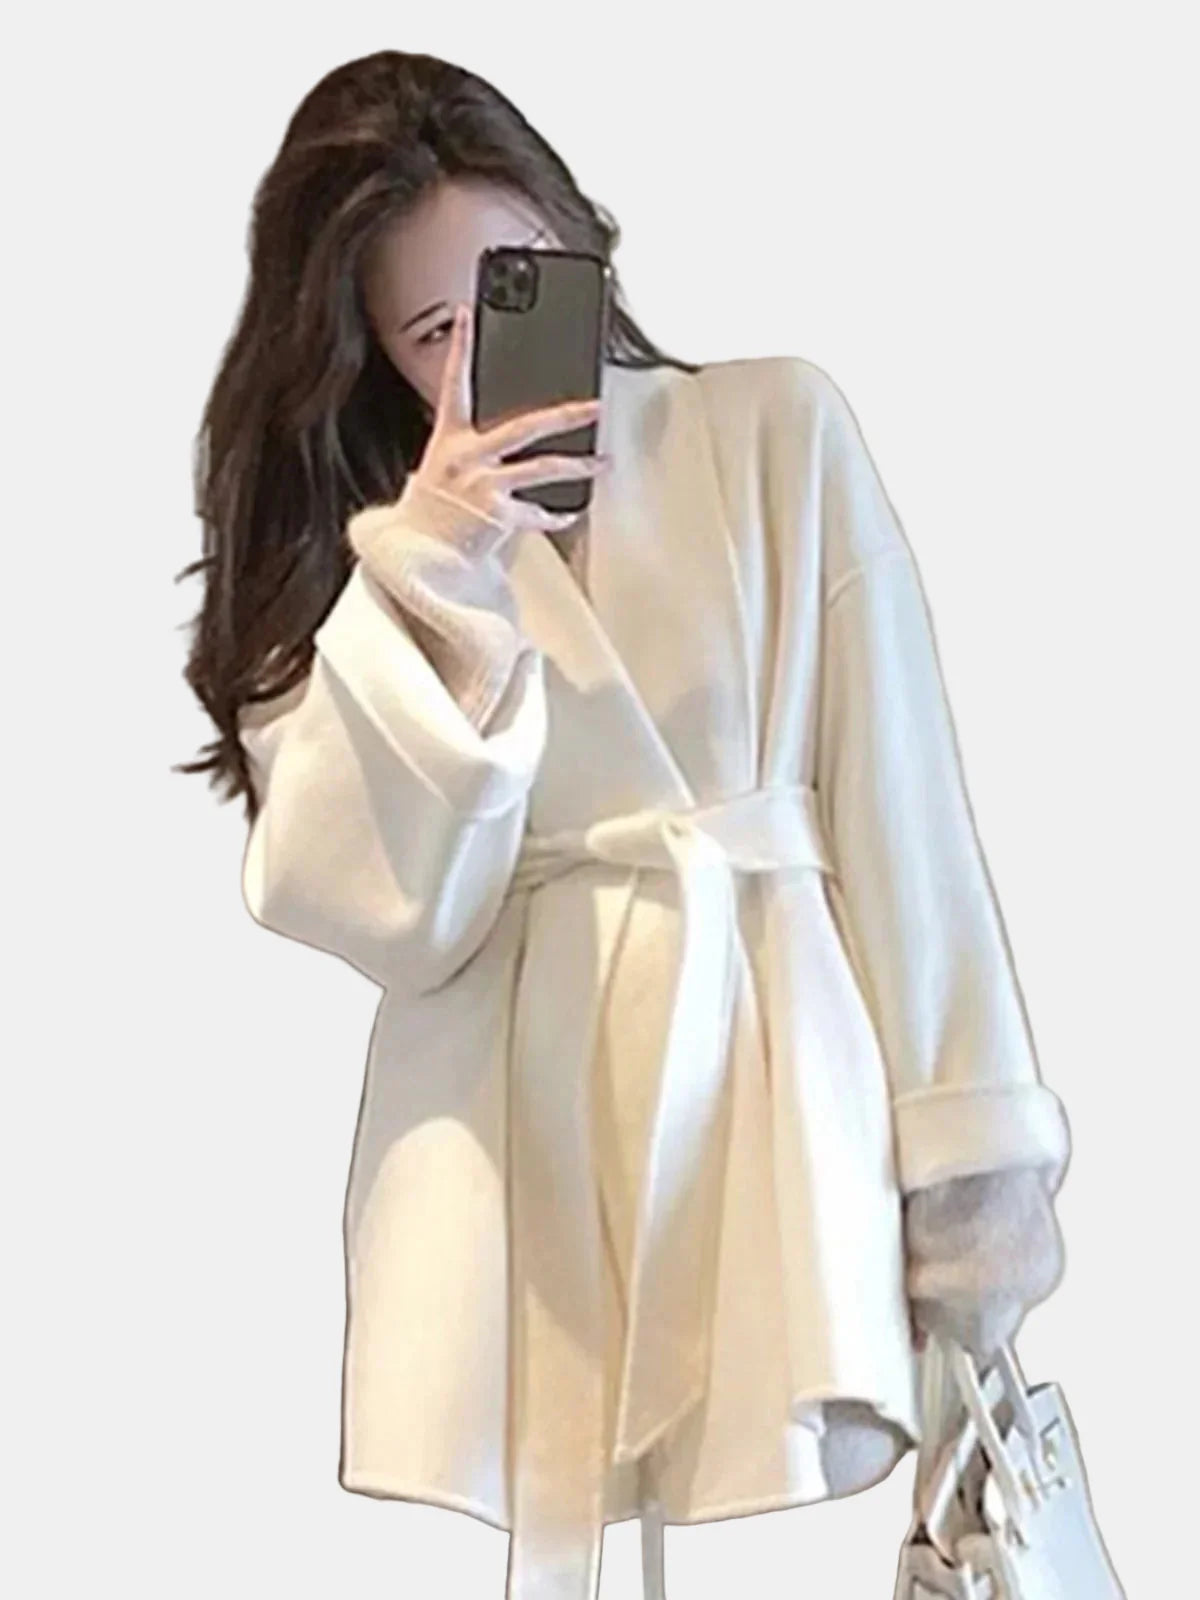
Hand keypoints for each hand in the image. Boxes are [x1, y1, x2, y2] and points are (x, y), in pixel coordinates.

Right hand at [409, 301, 608, 558]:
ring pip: (543, 468)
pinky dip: (554, 517)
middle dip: (565, 415)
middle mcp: (466, 457)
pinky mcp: (497, 514)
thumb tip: (514, 434)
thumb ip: (474, 447)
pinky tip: (566, 515)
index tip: (466, 316)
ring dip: (578, 466)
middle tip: (594, 406)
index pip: (454, 383)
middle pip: (525, 425)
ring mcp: (483, 485)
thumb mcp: (443, 467)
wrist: (419, 555)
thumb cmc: (433, 511)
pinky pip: (537, 512)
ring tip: (601, 462)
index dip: (459, 347)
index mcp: (449, 438)